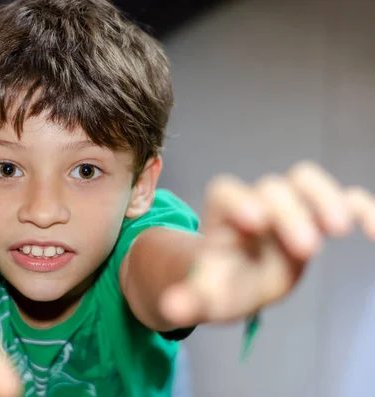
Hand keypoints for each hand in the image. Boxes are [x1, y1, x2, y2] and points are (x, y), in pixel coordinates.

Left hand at [160, 162, 374, 325]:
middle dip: (289, 213)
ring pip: (305, 181)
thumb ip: (189, 300)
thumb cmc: (222, 285)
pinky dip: (362, 208)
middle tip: (306, 248)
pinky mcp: (317, 217)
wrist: (241, 280)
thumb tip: (172, 309)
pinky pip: (345, 200)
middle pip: (272, 187)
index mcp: (224, 218)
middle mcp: (256, 205)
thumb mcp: (206, 297)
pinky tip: (373, 232)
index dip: (239, 200)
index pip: (227, 193)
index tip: (253, 222)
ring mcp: (288, 208)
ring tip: (338, 229)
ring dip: (324, 198)